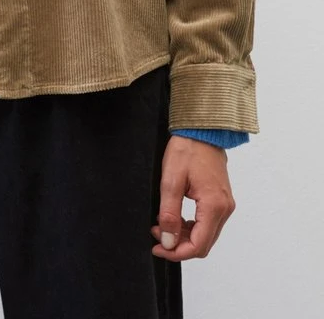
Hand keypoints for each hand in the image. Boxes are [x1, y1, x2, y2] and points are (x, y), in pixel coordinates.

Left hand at [151, 135, 235, 260]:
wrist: (201, 129)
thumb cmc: (187, 149)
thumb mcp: (171, 181)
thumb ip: (169, 214)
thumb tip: (168, 241)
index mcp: (214, 206)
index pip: (198, 245)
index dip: (177, 252)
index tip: (158, 248)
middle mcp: (224, 209)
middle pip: (203, 243)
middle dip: (178, 245)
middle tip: (157, 235)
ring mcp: (224, 204)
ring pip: (205, 234)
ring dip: (183, 236)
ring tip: (162, 225)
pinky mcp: (220, 199)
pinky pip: (207, 223)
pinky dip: (191, 226)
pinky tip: (175, 217)